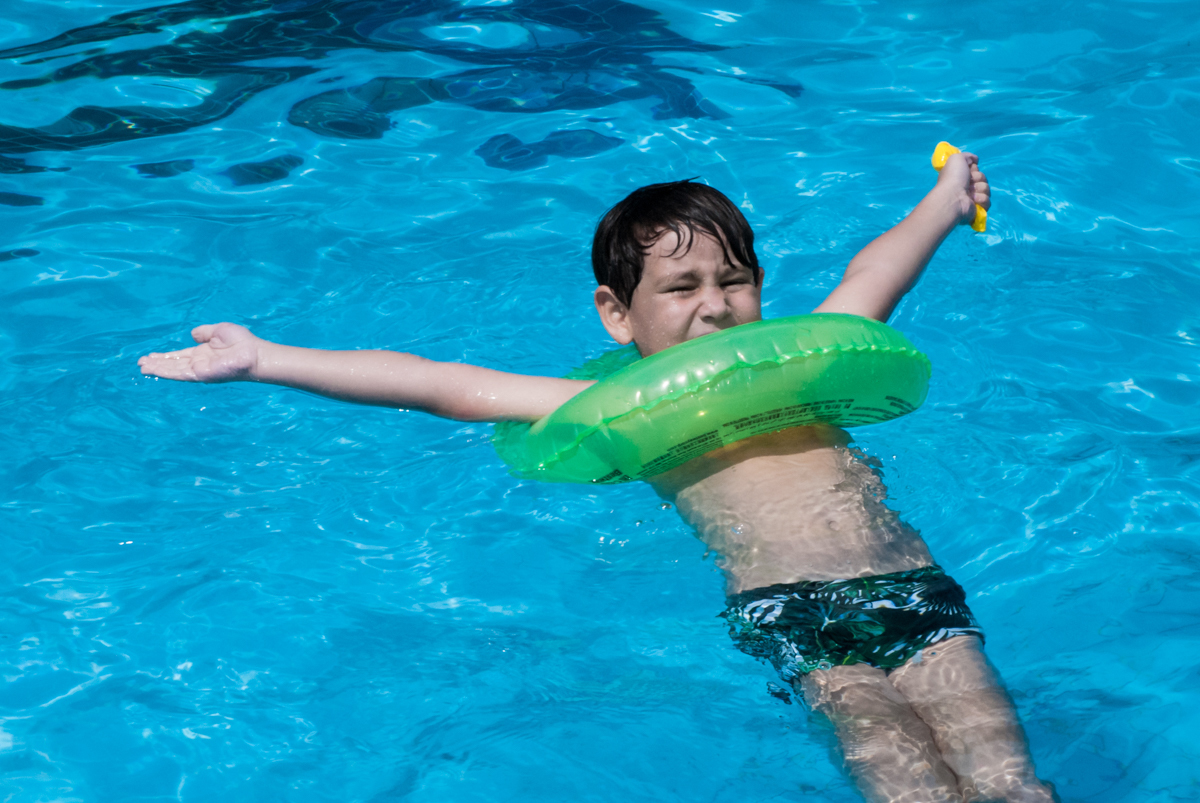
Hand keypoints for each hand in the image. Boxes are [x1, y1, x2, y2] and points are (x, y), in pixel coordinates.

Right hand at [139, 322, 262, 382]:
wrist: (253, 353)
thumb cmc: (241, 342)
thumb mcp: (218, 331)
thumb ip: (204, 333)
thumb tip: (193, 334)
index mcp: (202, 353)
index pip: (179, 356)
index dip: (164, 357)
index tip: (150, 356)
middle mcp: (199, 363)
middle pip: (173, 365)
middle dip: (157, 364)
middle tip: (140, 363)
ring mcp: (199, 370)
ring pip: (173, 371)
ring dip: (157, 369)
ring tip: (142, 367)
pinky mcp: (201, 375)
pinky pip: (180, 374)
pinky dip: (166, 372)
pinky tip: (154, 370)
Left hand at [935, 151, 990, 225]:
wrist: (953, 197)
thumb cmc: (953, 177)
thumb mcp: (956, 159)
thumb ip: (967, 156)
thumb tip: (975, 160)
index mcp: (960, 177)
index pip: (976, 170)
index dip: (974, 169)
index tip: (969, 170)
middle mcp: (965, 187)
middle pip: (983, 178)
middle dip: (978, 178)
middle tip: (969, 182)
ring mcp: (971, 199)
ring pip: (986, 189)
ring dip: (980, 189)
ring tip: (970, 193)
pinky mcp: (977, 209)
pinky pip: (988, 201)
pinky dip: (982, 199)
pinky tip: (973, 200)